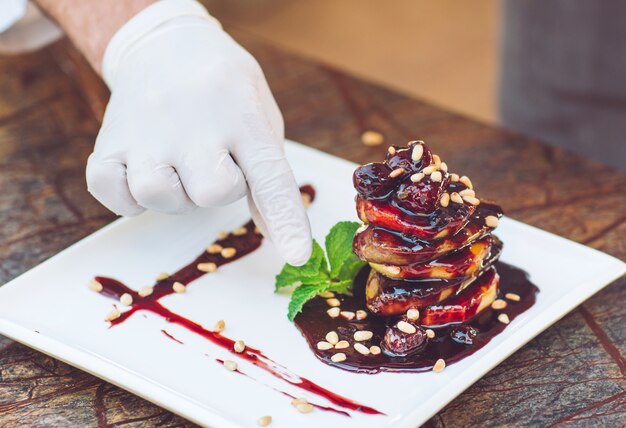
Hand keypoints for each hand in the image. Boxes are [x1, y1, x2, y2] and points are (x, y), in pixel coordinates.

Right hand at [85, 0, 311, 264]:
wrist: (164, 46)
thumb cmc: (225, 93)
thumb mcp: (260, 119)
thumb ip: (268, 175)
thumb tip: (281, 237)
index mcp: (245, 118)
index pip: (271, 178)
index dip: (287, 221)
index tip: (297, 255)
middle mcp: (194, 123)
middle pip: (210, 193)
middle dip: (217, 191)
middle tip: (211, 162)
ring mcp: (147, 132)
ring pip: (158, 195)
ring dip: (173, 194)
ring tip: (177, 165)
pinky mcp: (109, 141)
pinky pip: (112, 193)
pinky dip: (128, 197)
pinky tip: (144, 171)